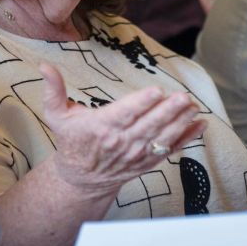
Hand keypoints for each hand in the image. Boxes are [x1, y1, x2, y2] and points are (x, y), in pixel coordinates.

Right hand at [40, 63, 205, 195]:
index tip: (155, 91)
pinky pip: (171, 149)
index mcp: (101, 127)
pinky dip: (188, 138)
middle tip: (182, 97)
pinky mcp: (149, 161)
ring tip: (193, 106)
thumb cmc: (71, 141)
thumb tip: (44, 67)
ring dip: (181, 122)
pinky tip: (202, 124)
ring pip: (162, 137)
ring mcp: (137, 154)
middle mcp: (122, 142)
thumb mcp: (57, 116)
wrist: (81, 178)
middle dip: (167, 112)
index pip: (124, 114)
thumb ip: (53, 90)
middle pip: (148, 125)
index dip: (141, 103)